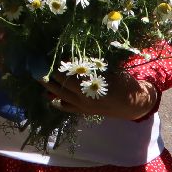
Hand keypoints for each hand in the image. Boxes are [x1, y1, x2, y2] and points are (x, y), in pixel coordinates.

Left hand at [42, 71, 157, 121]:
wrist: (133, 104)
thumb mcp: (110, 73)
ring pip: (62, 98)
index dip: (60, 67)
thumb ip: (93, 69)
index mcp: (92, 86)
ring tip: (40, 80)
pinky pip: (68, 108)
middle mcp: (85, 98)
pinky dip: (59, 103)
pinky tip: (50, 99)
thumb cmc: (124, 84)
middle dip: (50, 77)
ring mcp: (84, 107)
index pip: (71, 76)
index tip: (50, 59)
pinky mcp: (85, 112)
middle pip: (62, 86)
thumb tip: (74, 62)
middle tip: (38, 67)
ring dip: (50, 89)